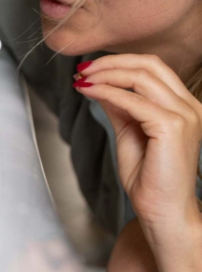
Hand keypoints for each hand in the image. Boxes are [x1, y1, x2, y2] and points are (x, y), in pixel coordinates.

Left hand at [74, 54, 201, 231]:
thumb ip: (120, 106)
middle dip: (110, 62)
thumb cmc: (148, 177)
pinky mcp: (172, 127)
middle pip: (149, 64)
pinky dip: (106, 91)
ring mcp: (185, 115)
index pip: (153, 67)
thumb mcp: (129, 131)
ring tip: (81, 79)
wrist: (161, 209)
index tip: (88, 68)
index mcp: (184, 105)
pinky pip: (132, 100)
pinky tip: (88, 92)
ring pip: (141, 77)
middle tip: (82, 69)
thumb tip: (99, 83)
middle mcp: (190, 106)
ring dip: (105, 74)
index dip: (118, 62)